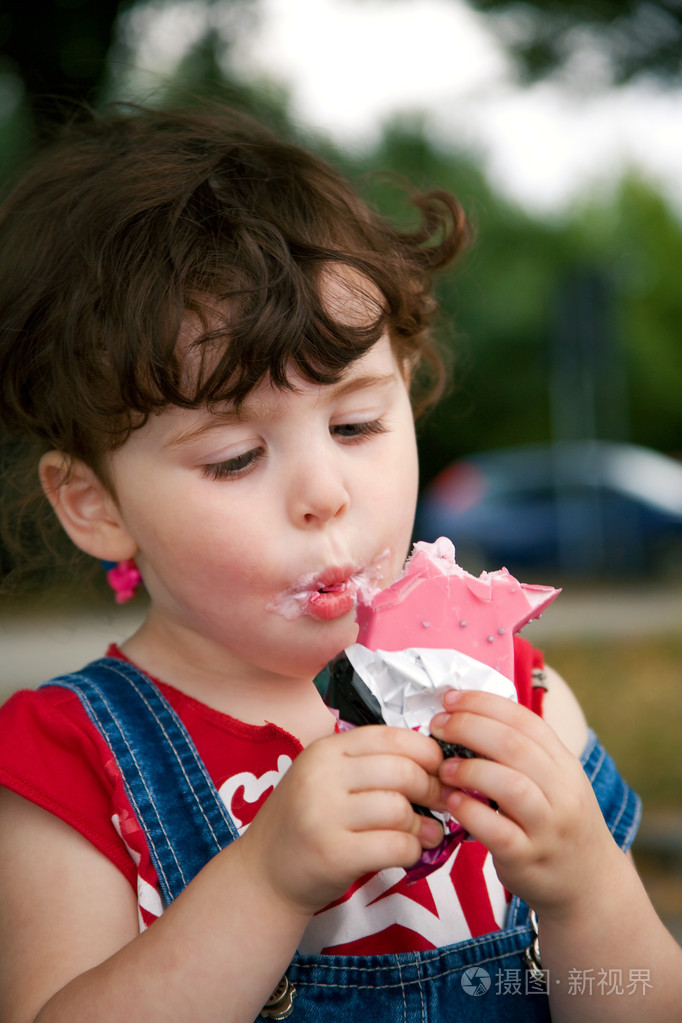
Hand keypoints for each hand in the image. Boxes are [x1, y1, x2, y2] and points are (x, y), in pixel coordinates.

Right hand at [236, 726, 444, 915]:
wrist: (263, 873)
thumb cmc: (306, 823)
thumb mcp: (327, 779)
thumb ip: (369, 766)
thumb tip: (436, 764)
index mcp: (325, 750)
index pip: (390, 736)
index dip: (426, 751)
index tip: (439, 769)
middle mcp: (321, 776)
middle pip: (402, 771)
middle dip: (432, 788)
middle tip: (440, 803)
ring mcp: (324, 815)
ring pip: (399, 808)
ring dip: (423, 824)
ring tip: (427, 833)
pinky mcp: (333, 854)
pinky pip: (394, 845)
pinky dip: (411, 850)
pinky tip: (408, 852)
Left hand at [430, 690, 614, 919]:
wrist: (591, 885)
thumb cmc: (558, 823)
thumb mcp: (554, 782)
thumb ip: (521, 753)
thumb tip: (467, 715)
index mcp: (565, 764)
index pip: (525, 719)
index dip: (483, 703)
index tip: (450, 698)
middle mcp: (562, 792)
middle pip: (515, 746)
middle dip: (469, 727)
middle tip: (438, 725)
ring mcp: (548, 827)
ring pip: (511, 786)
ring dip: (470, 770)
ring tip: (444, 767)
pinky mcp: (529, 859)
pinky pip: (498, 830)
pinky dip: (469, 812)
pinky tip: (451, 802)